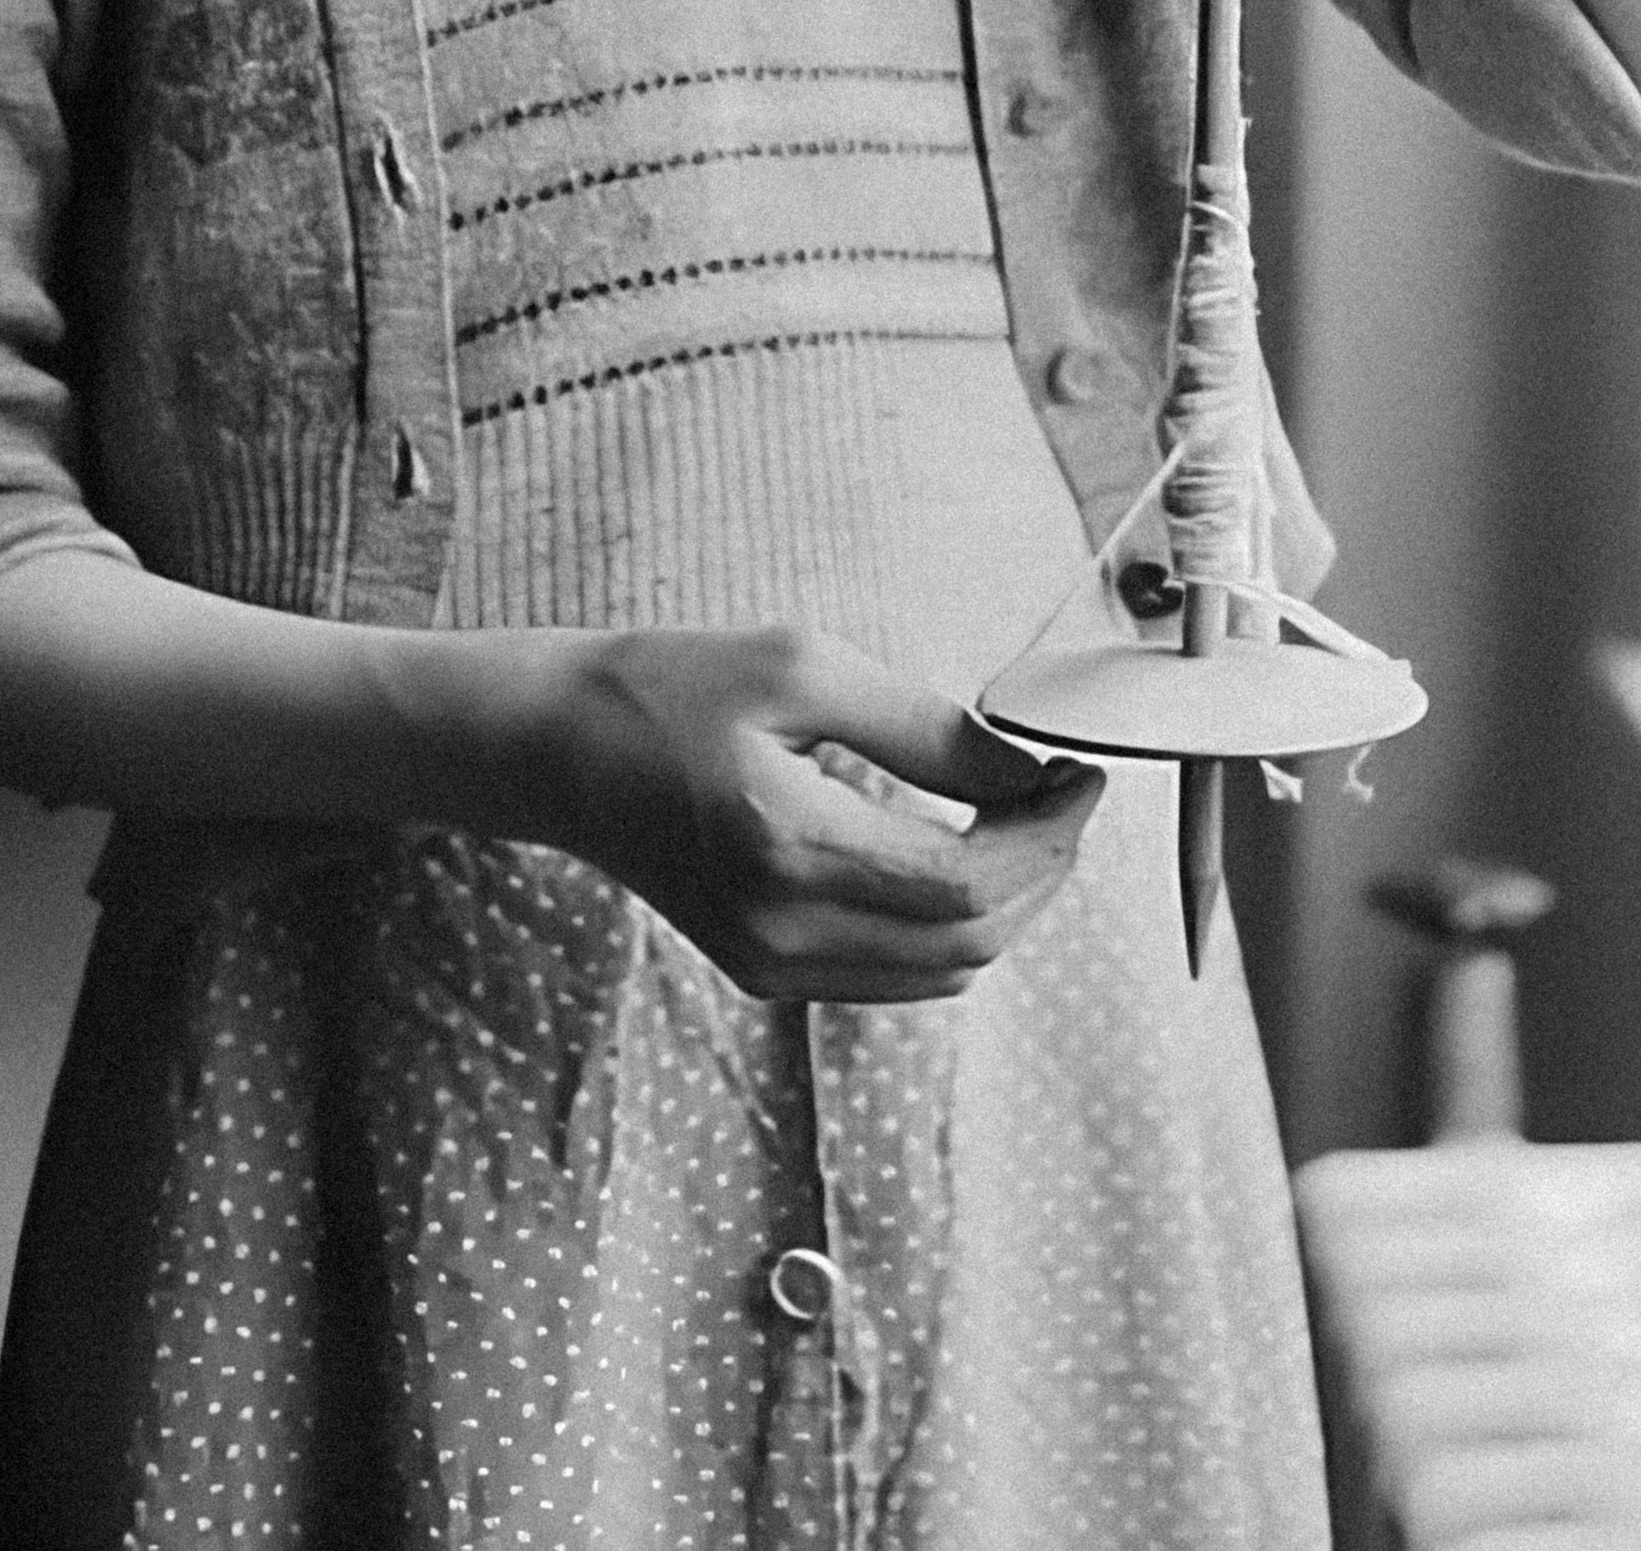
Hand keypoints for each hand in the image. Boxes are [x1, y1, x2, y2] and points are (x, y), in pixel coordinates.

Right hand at [530, 623, 1102, 1001]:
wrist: (560, 750)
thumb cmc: (672, 687)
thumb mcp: (804, 668)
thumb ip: (926, 727)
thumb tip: (1024, 770)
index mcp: (788, 849)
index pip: (968, 885)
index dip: (1048, 837)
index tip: (1081, 775)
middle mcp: (780, 932)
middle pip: (969, 942)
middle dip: (1042, 871)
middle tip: (1064, 795)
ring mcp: (769, 965)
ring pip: (942, 971)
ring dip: (1005, 902)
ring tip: (1024, 816)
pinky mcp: (763, 971)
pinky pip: (896, 972)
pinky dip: (951, 924)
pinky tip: (961, 851)